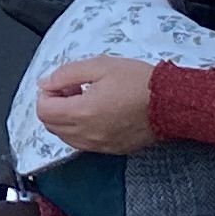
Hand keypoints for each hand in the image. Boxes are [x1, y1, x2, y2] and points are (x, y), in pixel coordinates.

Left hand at [35, 56, 162, 155]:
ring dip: (65, 119)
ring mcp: (100, 145)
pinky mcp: (112, 149)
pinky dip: (80, 130)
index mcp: (82, 112)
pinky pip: (83, 144)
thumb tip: (45, 83)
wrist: (171, 103)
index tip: (60, 83)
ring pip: (65, 137)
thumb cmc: (139, 82)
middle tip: (71, 89)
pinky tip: (96, 113)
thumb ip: (66, 74)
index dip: (46, 93)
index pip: (43, 110)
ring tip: (84, 100)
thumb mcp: (100, 66)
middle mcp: (88, 134)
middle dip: (53, 106)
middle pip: (50, 126)